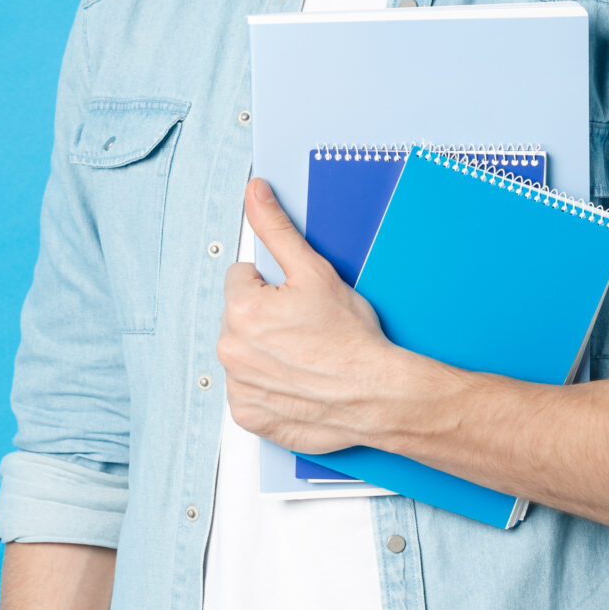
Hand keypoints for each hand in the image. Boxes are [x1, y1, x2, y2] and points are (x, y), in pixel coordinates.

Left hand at [218, 178, 449, 454]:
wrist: (377, 395)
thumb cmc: (352, 339)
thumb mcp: (316, 271)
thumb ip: (277, 228)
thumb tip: (255, 194)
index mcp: (241, 310)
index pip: (241, 279)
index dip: (272, 286)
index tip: (296, 302)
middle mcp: (231, 350)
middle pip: (238, 316)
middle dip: (265, 318)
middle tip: (303, 329)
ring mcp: (239, 387)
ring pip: (243, 353)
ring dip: (264, 352)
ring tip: (302, 356)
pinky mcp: (248, 415)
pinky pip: (248, 391)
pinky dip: (267, 387)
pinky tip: (295, 380)